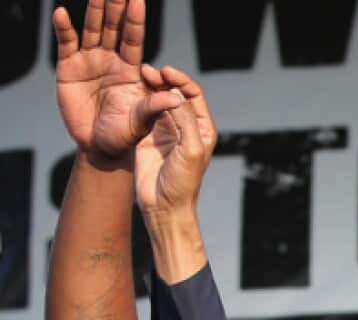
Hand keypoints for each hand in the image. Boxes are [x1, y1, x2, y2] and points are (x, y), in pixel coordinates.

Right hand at [53, 0, 181, 161]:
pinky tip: (63, 14)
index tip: (139, 0)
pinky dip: (64, 29)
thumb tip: (177, 97)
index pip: (133, 38)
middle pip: (113, 27)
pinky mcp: (69, 69)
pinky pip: (67, 44)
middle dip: (115, 6)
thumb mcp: (143, 121)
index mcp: (131, 70)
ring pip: (92, 30)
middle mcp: (111, 60)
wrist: (100, 147)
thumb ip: (156, 107)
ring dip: (94, 10)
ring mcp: (90, 62)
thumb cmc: (125, 135)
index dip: (135, 20)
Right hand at [134, 66, 216, 216]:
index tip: (166, 72)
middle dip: (163, 80)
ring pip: (159, 100)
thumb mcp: (190, 150)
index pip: (194, 95)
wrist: (163, 205)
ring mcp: (166, 129)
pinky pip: (145, 112)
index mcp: (202, 127)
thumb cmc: (183, 182)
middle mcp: (186, 125)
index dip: (181, 81)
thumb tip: (175, 94)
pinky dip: (140, 99)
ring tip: (139, 75)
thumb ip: (184, 120)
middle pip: (175, 94)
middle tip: (148, 70)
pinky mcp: (148, 136)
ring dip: (150, 86)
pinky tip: (131, 89)